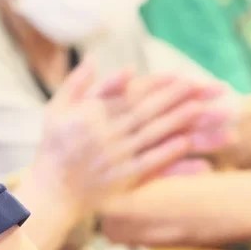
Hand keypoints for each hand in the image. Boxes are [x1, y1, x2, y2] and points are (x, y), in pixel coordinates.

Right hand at [26, 64, 231, 218]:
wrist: (49, 192)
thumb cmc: (52, 148)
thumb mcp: (55, 110)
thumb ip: (76, 83)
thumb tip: (93, 58)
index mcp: (92, 114)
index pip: (131, 95)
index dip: (157, 84)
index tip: (179, 75)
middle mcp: (105, 134)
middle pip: (146, 111)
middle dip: (175, 97)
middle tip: (200, 86)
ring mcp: (115, 157)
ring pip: (151, 134)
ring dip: (177, 121)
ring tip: (201, 108)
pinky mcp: (121, 179)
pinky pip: (148, 164)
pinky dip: (166, 153)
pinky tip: (185, 143)